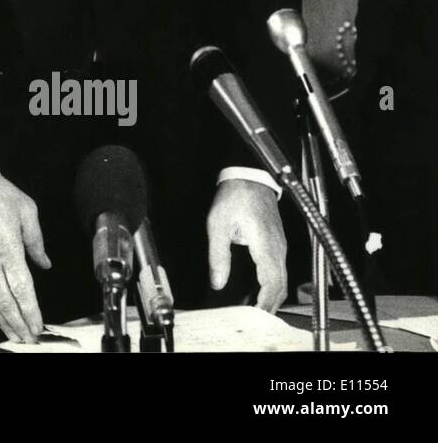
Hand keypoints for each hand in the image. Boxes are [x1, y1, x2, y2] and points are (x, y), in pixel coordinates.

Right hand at [0, 175, 51, 342]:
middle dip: (17, 324)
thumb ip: (37, 240)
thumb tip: (45, 264)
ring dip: (0, 320)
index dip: (30, 312)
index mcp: (8, 248)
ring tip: (12, 335)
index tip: (38, 327)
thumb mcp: (26, 209)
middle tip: (27, 341)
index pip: (22, 289)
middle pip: (4, 301)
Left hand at [207, 178, 287, 311]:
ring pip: (281, 280)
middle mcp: (277, 249)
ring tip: (254, 311)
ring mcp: (279, 247)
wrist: (250, 177)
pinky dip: (271, 286)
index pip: (271, 284)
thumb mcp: (218, 225)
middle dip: (269, 306)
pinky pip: (278, 271)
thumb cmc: (235, 196)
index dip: (265, 304)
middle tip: (254, 321)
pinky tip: (257, 291)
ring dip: (270, 297)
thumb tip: (217, 282)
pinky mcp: (276, 244)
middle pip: (280, 287)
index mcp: (265, 246)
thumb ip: (218, 255)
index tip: (255, 317)